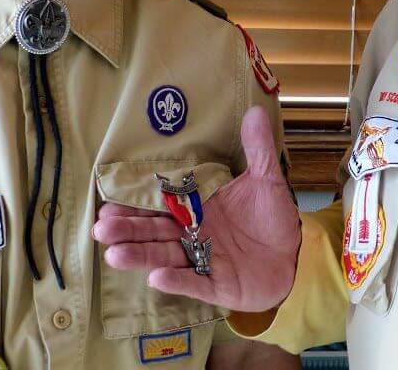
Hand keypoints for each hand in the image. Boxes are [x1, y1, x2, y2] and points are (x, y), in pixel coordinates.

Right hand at [92, 106, 301, 310]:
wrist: (296, 258)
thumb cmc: (273, 218)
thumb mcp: (267, 180)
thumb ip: (257, 149)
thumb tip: (254, 111)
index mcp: (199, 206)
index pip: (162, 201)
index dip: (137, 201)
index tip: (109, 197)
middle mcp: (194, 233)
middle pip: (156, 230)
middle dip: (129, 230)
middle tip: (101, 228)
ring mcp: (203, 260)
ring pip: (166, 256)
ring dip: (141, 256)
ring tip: (114, 255)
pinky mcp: (217, 285)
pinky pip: (194, 283)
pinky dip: (176, 281)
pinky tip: (156, 278)